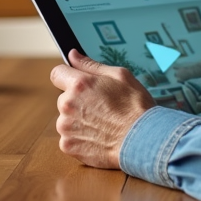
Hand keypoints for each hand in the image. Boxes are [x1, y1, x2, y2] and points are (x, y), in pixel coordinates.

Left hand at [50, 49, 154, 168]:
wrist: (143, 140)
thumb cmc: (135, 106)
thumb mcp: (119, 76)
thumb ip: (91, 65)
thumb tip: (72, 55)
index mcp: (79, 84)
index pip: (57, 74)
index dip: (68, 76)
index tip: (78, 83)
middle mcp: (67, 105)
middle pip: (64, 98)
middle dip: (78, 100)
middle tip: (101, 107)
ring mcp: (66, 127)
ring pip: (66, 119)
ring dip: (79, 120)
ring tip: (102, 124)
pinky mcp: (68, 145)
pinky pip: (69, 137)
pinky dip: (81, 138)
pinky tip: (99, 137)